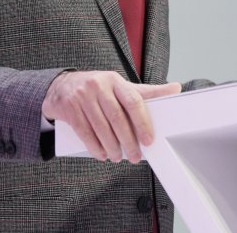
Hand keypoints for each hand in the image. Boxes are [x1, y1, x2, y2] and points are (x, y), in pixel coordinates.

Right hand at [42, 71, 180, 162]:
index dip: (142, 122)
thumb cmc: (98, 89)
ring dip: (111, 147)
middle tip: (135, 156)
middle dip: (128, 141)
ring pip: (100, 127)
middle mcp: (98, 85)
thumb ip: (146, 92)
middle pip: (117, 118)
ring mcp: (82, 96)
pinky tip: (102, 154)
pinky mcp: (68, 108)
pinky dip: (94, 147)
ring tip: (118, 157)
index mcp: (114, 80)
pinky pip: (84, 132)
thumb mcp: (120, 87)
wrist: (60, 87)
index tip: (148, 140)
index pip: (132, 100)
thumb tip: (176, 88)